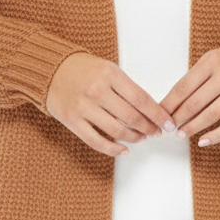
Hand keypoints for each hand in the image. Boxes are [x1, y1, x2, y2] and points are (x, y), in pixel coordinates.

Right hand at [46, 52, 176, 158]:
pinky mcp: (72, 121)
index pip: (141, 98)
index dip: (157, 114)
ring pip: (116, 130)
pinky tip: (124, 150)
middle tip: (156, 132)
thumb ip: (127, 87)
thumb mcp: (108, 69)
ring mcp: (83, 107)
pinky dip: (113, 149)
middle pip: (131, 117)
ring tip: (142, 138)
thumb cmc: (83, 69)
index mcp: (110, 74)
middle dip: (149, 128)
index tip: (168, 123)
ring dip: (134, 138)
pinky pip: (96, 141)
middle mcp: (97, 90)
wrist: (51, 70)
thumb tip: (151, 110)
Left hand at [158, 43, 219, 146]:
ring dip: (192, 128)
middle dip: (177, 118)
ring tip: (180, 134)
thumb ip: (196, 78)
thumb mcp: (213, 59)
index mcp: (211, 61)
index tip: (159, 114)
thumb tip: (173, 103)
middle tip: (167, 127)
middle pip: (194, 103)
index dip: (169, 104)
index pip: (183, 87)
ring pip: (210, 115)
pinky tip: (202, 141)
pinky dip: (215, 136)